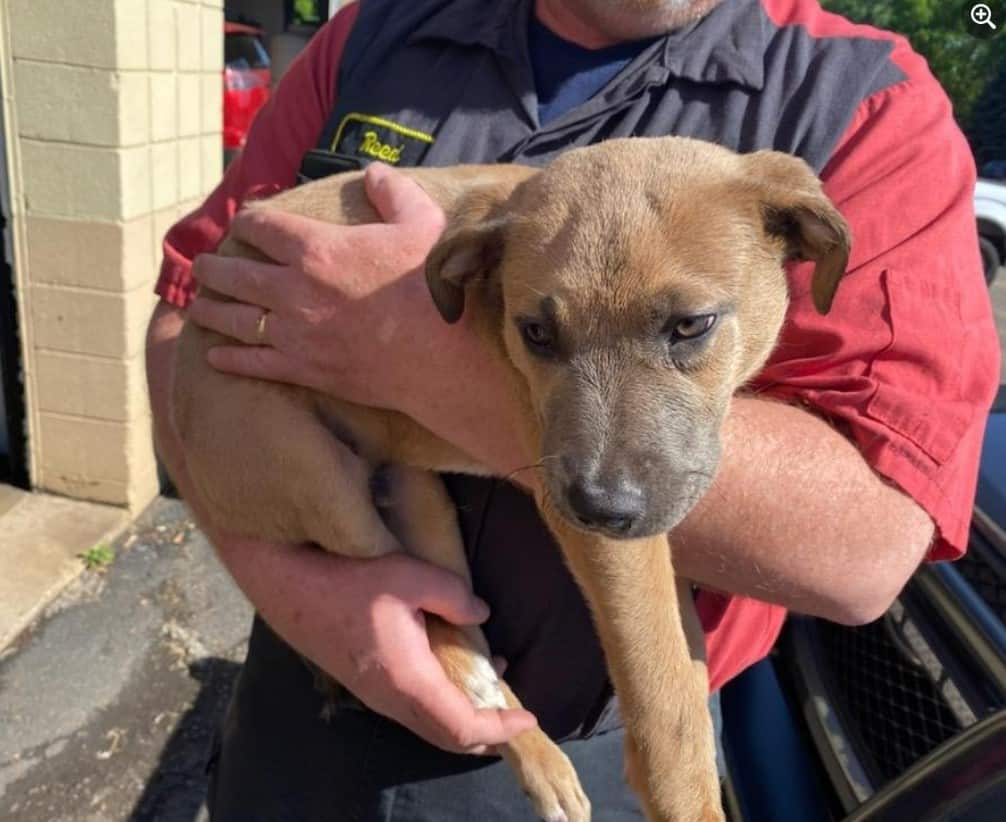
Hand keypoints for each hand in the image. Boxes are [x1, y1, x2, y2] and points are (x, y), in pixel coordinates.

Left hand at [188, 163, 450, 409]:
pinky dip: (230, 359)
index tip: (243, 224)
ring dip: (212, 311)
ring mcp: (295, 333)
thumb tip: (374, 173)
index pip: (264, 227)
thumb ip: (394, 192)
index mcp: (318, 248)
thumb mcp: (422, 223)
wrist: (439, 353)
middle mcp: (295, 290)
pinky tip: (213, 356)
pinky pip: (254, 363)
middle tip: (202, 268)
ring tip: (198, 306)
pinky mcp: (305, 369)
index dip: (248, 222)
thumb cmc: (430, 286)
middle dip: (214, 269)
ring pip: (236, 319)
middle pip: (237, 275)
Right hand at [219, 536, 536, 753]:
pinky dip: (442, 704)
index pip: (463, 726)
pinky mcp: (365, 683)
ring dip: (464, 717)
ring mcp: (375, 695)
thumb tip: (482, 616)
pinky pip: (413, 710)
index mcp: (409, 680)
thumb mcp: (412, 576)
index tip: (528, 716)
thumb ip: (456, 597)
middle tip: (515, 719)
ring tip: (493, 691)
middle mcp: (392, 699)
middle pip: (447, 737)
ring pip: (428, 725)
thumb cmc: (349, 579)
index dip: (500, 728)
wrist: (289, 585)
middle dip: (486, 735)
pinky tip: (452, 670)